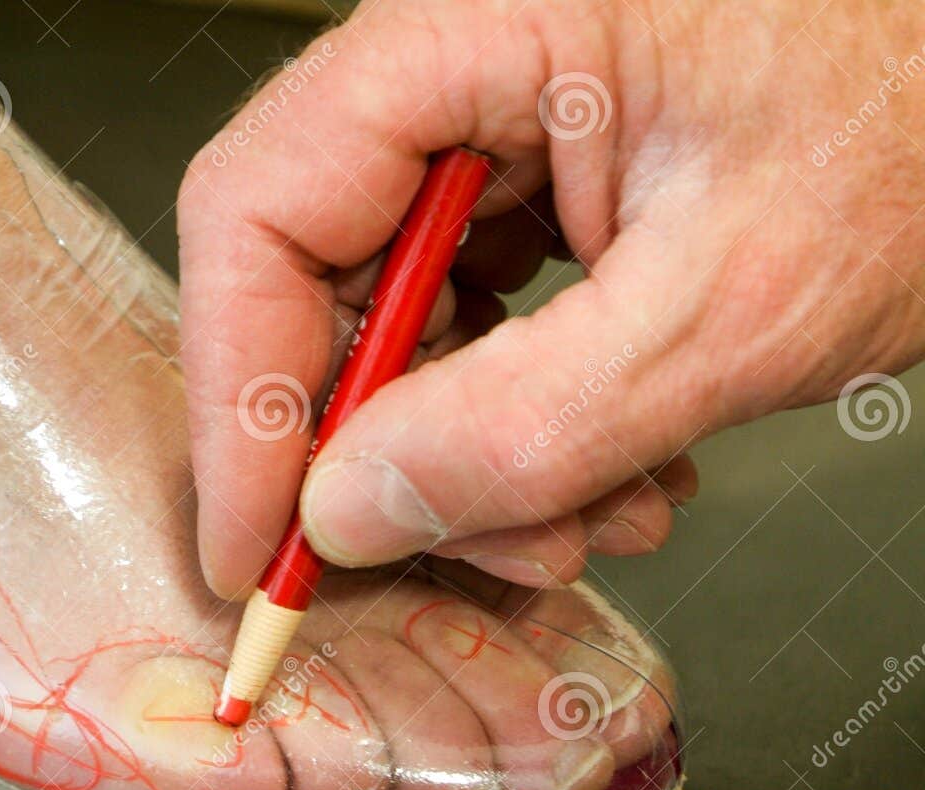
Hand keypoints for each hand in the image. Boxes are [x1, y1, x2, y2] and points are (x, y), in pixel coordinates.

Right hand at [178, 0, 924, 596]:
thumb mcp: (729, 304)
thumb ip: (526, 424)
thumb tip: (350, 513)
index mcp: (473, 25)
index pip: (261, 209)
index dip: (241, 395)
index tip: (256, 546)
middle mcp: (458, 63)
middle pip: (314, 281)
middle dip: (381, 451)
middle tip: (446, 554)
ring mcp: (496, 126)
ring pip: (395, 326)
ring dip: (470, 461)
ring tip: (585, 521)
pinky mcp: (537, 185)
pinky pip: (469, 326)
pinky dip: (522, 426)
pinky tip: (610, 470)